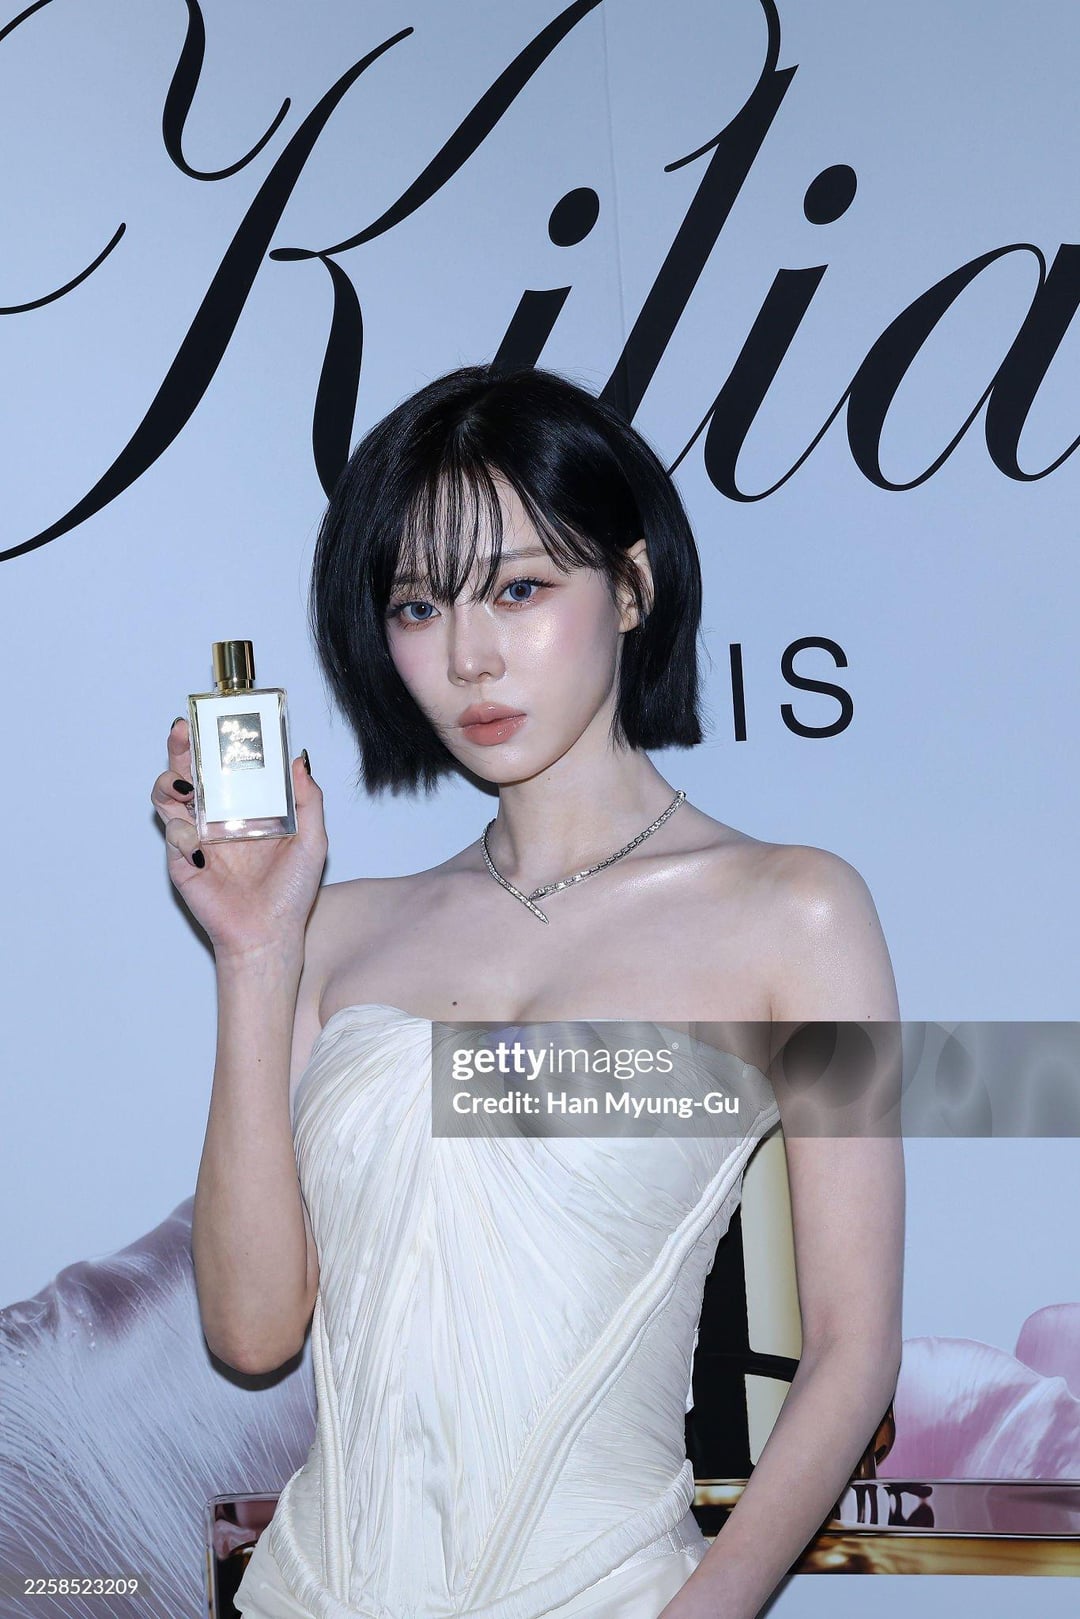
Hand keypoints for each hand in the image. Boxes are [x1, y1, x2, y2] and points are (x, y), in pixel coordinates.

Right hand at [151, 716, 327, 959]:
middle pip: (191, 771)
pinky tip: (200, 846)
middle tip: (184, 731)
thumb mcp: (313, 841)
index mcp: (247, 808)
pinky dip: (181, 831)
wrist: (268, 935)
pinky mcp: (181, 860)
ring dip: (170, 780)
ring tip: (184, 781)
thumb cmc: (291, 893)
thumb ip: (309, 800)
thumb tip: (299, 760)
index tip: (218, 718)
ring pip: (168, 794)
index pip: (228, 765)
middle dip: (182, 747)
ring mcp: (197, 836)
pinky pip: (172, 833)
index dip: (219, 742)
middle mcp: (219, 816)